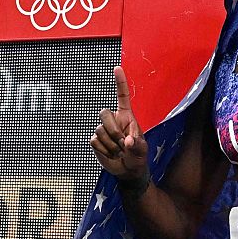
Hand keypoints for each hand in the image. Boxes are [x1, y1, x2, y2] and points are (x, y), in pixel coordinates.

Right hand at [92, 66, 148, 184]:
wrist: (127, 171)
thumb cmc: (138, 157)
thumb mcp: (142, 151)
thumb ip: (137, 145)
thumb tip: (128, 141)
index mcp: (127, 116)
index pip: (122, 96)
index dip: (120, 82)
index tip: (117, 68)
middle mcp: (114, 120)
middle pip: (104, 113)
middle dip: (113, 130)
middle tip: (123, 144)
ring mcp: (103, 130)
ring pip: (99, 130)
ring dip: (111, 144)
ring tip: (119, 151)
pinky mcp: (96, 141)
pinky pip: (95, 141)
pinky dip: (104, 150)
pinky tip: (111, 154)